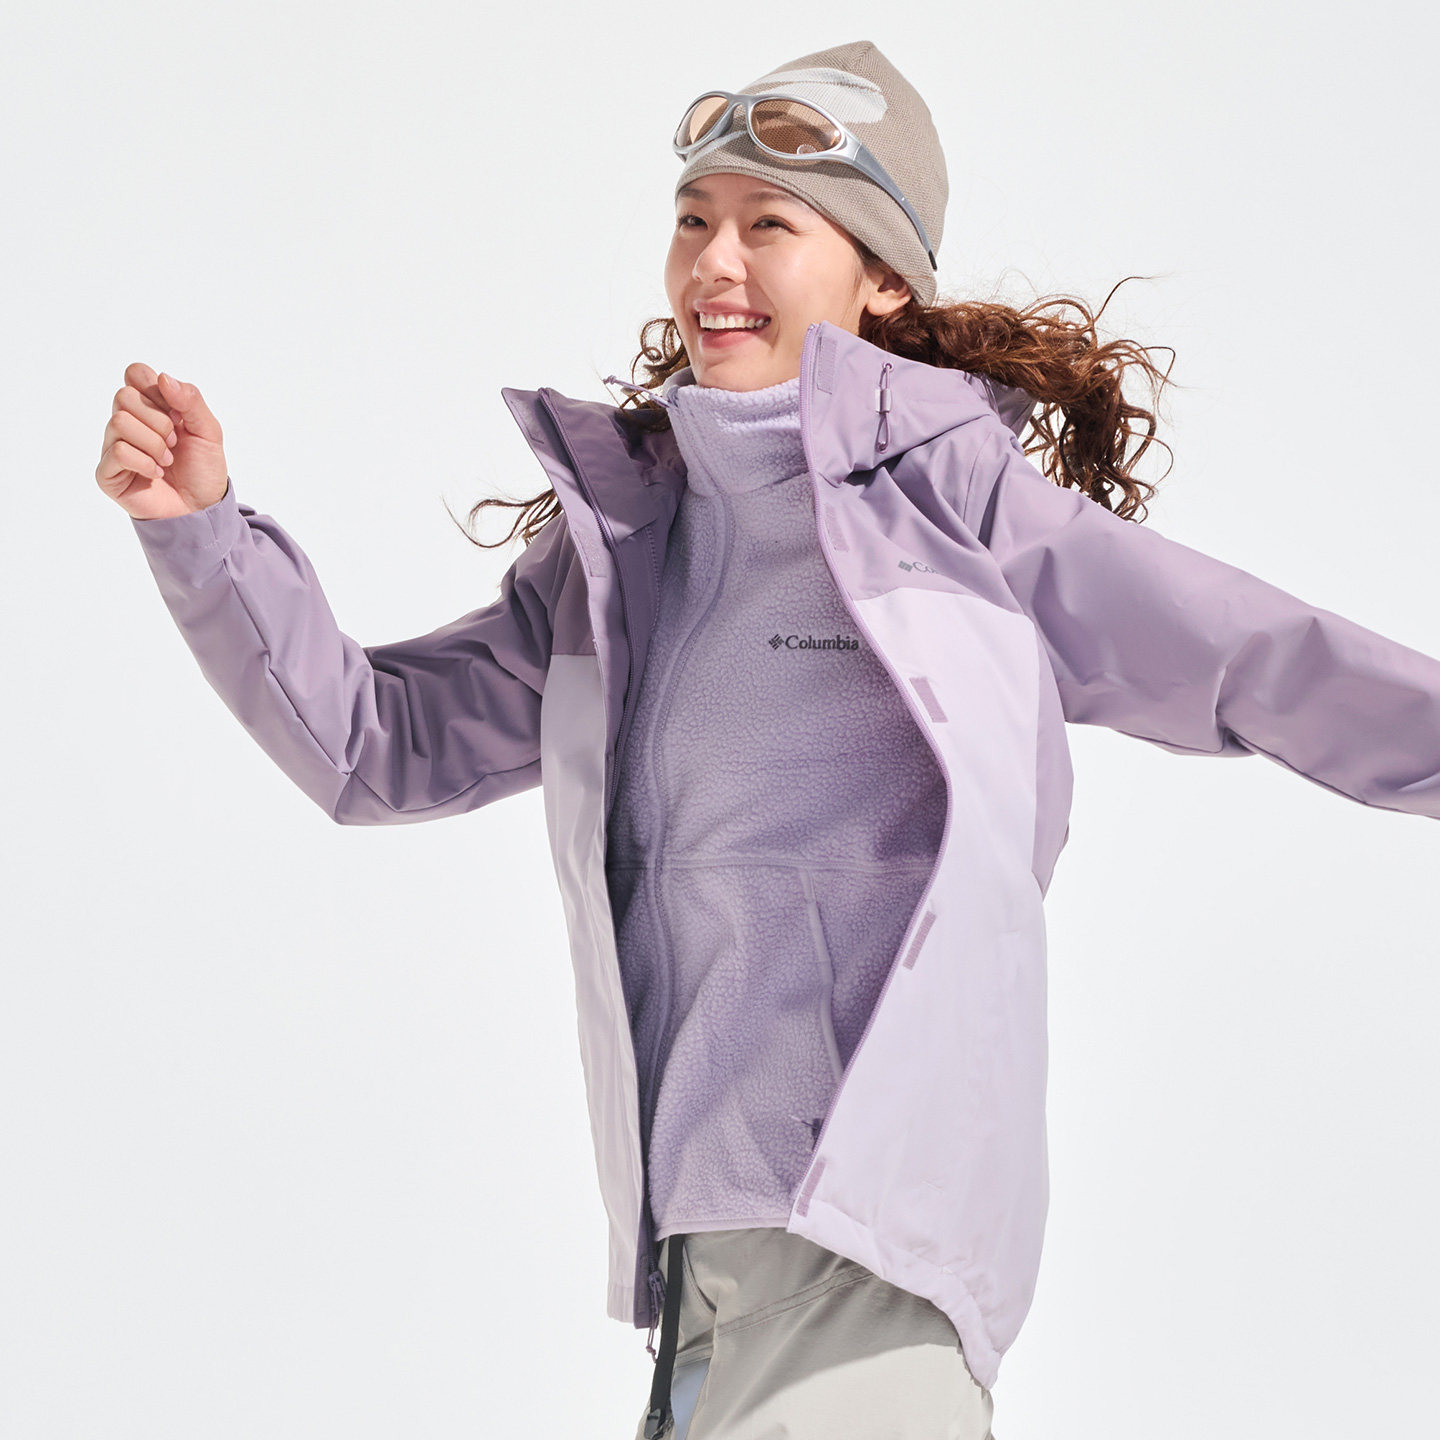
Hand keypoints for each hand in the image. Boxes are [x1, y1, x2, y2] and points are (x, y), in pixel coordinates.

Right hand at [97, 363, 229, 518]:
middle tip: (174, 443)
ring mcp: (113, 446)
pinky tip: (156, 474)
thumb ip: (191, 400)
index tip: (177, 414)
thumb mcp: (209, 431)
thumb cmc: (202, 470)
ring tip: (167, 461)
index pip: (135, 373)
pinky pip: (118, 451)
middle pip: (124, 396)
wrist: (202, 508)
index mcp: (148, 406)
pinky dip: (145, 462)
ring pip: (119, 422)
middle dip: (159, 421)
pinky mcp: (108, 472)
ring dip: (154, 444)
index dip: (156, 390)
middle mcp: (127, 422)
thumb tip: (163, 378)